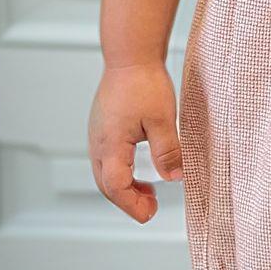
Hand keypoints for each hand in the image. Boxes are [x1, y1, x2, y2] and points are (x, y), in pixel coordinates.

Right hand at [88, 62, 182, 223]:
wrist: (130, 56)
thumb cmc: (143, 83)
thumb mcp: (163, 119)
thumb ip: (167, 151)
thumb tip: (174, 178)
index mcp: (110, 143)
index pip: (115, 187)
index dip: (132, 205)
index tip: (150, 213)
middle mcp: (98, 143)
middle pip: (106, 185)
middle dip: (128, 201)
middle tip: (152, 207)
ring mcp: (97, 136)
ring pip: (104, 174)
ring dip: (124, 188)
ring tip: (148, 192)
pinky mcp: (101, 129)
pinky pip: (106, 160)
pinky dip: (120, 173)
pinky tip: (139, 170)